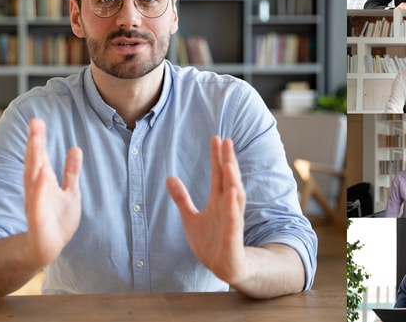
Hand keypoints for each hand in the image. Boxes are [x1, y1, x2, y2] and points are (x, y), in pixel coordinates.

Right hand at [23, 118, 82, 267]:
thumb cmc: (58, 220)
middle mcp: (37, 189)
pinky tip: (42, 175)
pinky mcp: (37, 219)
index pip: (40, 156)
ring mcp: (35, 203)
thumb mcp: (70, 192)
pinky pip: (37, 202)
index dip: (38, 138)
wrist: (48, 248)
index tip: (37, 120)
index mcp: (44, 181)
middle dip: (34, 142)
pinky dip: (39, 189)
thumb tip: (75, 148)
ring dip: (34, 160)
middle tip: (35, 122)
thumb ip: (71, 171)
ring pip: (33, 178)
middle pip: (35, 162)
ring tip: (36, 142)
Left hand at [166, 136, 247, 284]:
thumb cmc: (211, 242)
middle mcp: (228, 206)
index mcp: (219, 201)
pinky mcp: (233, 236)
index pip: (219, 174)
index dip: (217, 157)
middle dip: (228, 161)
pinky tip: (232, 192)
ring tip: (228, 163)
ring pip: (235, 196)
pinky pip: (234, 219)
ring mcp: (232, 220)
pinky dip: (233, 206)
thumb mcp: (190, 218)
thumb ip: (182, 198)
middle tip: (226, 141)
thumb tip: (169, 177)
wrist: (224, 268)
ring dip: (233, 179)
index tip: (216, 138)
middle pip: (229, 179)